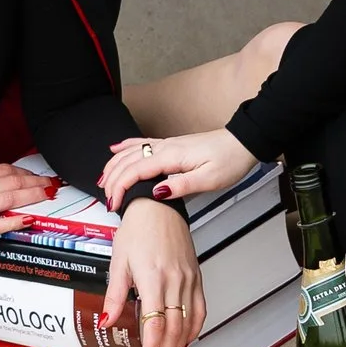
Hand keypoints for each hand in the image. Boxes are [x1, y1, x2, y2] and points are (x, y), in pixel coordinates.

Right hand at [0, 161, 54, 264]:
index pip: (3, 169)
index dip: (23, 171)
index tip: (35, 174)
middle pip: (12, 181)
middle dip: (34, 182)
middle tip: (50, 183)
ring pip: (11, 198)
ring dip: (32, 196)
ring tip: (46, 195)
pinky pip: (0, 223)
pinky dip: (17, 219)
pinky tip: (29, 217)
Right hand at [98, 126, 250, 211]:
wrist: (242, 144)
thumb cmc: (229, 161)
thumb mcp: (209, 180)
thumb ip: (181, 186)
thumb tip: (156, 191)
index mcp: (172, 156)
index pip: (136, 171)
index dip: (121, 187)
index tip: (113, 202)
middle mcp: (166, 147)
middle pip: (129, 160)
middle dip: (113, 178)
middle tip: (106, 197)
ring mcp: (167, 144)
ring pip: (131, 151)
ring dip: (114, 164)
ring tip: (103, 179)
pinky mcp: (171, 145)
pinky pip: (142, 143)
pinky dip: (125, 147)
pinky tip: (117, 149)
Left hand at [104, 200, 205, 346]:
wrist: (159, 206)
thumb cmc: (138, 229)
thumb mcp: (119, 262)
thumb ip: (114, 296)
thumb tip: (106, 322)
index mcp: (153, 278)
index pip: (156, 325)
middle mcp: (175, 281)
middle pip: (175, 330)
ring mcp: (189, 280)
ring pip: (189, 324)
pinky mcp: (196, 278)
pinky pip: (200, 310)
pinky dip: (193, 330)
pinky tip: (184, 339)